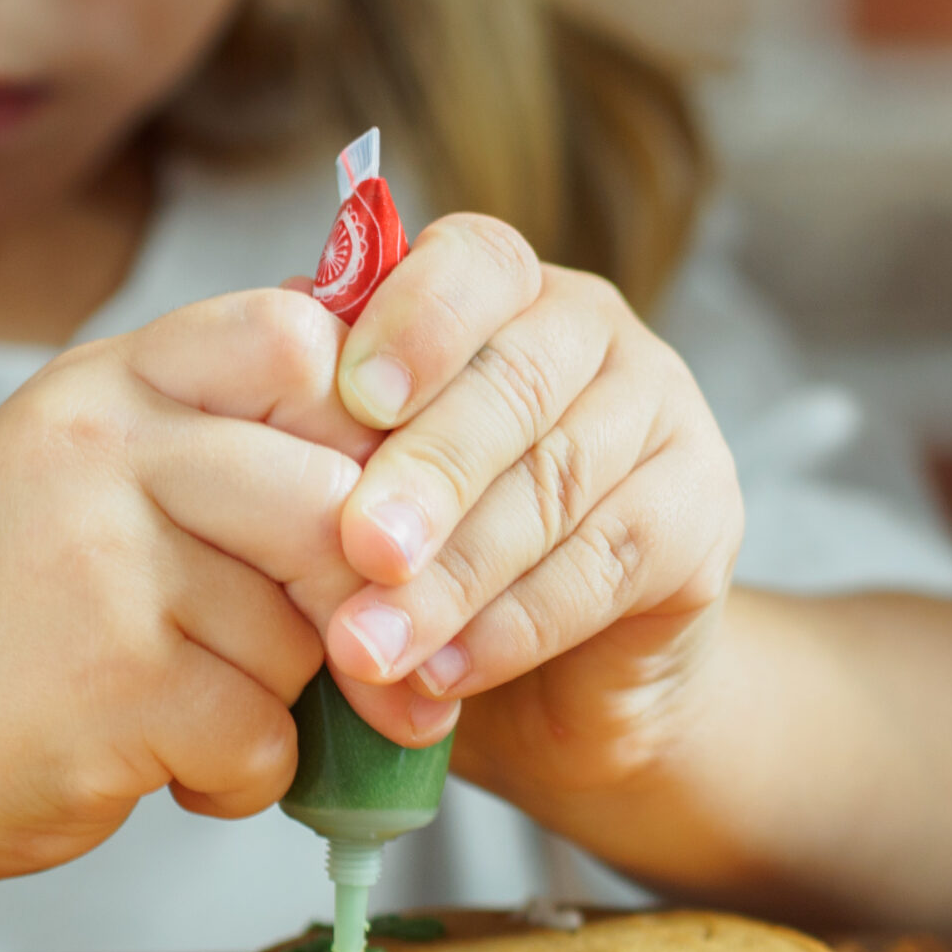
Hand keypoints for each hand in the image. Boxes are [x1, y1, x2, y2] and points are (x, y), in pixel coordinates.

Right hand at [0, 289, 377, 886]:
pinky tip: (171, 767)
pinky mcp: (109, 689)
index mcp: (109, 385)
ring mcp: (99, 567)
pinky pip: (262, 734)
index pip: (295, 340)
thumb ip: (218, 436)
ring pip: (305, 636)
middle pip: (333, 502)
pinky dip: (238, 777)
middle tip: (338, 654)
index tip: (354, 511)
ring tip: (192, 712)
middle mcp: (101, 452)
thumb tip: (410, 437)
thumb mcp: (86, 472)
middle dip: (353, 600)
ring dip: (280, 703)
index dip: (361, 431)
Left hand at [313, 214, 744, 774]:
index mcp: (497, 291)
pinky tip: (444, 675)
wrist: (550, 687)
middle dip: (427, 472)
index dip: (418, 323)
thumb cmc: (418, 560)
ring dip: (457, 574)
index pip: (470, 264)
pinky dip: (514, 626)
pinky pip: (606, 563)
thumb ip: (318, 436)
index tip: (354, 395)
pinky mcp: (705, 516)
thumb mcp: (350, 489)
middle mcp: (589, 333)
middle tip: (358, 548)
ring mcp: (661, 415)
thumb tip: (246, 394)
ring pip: (558, 482)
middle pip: (514, 384)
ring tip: (371, 646)